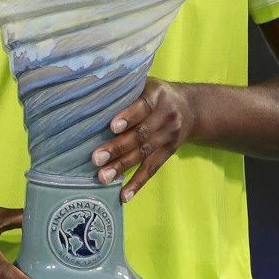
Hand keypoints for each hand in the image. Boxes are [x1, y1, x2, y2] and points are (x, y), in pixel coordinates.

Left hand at [91, 77, 194, 201]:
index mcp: (157, 95)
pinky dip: (138, 183)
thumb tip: (88, 92)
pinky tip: (124, 195)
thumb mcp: (145, 83)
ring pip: (145, 154)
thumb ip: (124, 88)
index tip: (112, 127)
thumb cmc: (154, 93)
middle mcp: (166, 116)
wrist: (191, 108)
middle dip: (118, 148)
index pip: (143, 106)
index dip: (128, 117)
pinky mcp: (169, 152)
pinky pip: (153, 169)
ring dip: (123, 167)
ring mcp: (169, 136)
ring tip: (103, 177)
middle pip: (141, 135)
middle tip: (96, 158)